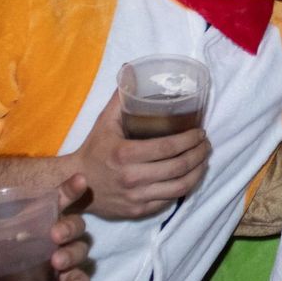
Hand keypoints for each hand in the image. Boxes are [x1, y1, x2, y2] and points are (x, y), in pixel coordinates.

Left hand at [49, 175, 92, 280]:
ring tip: (58, 264)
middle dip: (70, 229)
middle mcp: (57, 236)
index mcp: (41, 217)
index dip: (72, 189)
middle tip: (55, 236)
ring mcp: (62, 259)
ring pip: (81, 253)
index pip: (62, 197)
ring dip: (74, 256)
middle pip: (76, 227)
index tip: (80, 180)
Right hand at [64, 91, 210, 218]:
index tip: (200, 133)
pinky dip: (183, 188)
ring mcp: (136, 197)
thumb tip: (130, 69)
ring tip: (204, 160)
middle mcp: (132, 178)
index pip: (168, 147)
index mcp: (125, 154)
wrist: (75, 183)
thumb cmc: (94, 149)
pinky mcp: (138, 211)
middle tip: (206, 145)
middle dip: (199, 154)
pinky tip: (189, 177)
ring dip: (198, 172)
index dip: (190, 140)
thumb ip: (120, 97)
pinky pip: (168, 200)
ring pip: (179, 187)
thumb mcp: (104, 122)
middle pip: (178, 167)